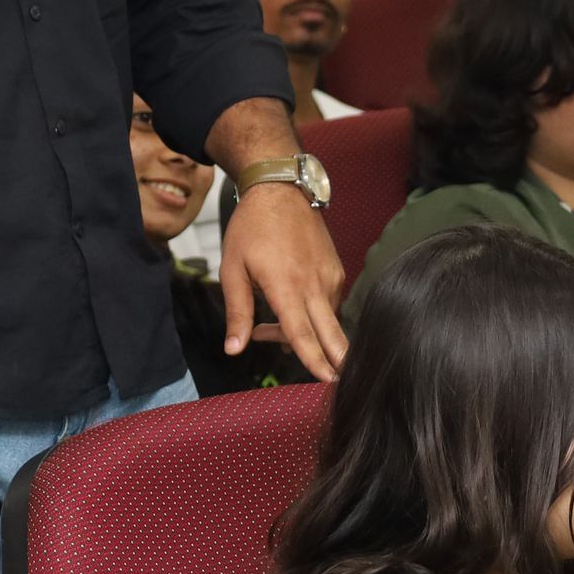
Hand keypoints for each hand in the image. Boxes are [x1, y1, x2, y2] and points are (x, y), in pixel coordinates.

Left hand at [219, 183, 347, 380]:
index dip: (314, 361)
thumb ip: (237, 312)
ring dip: (305, 334)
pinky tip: (288, 308)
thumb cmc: (251, 228)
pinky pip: (328, 303)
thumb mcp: (232, 269)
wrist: (281, 189)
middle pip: (331, 333)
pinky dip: (311, 314)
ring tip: (268, 328)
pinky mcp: (336, 269)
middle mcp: (315, 283)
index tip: (328, 383)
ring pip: (326, 320)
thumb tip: (234, 349)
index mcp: (286, 285)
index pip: (302, 333)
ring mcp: (330, 275)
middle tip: (340, 384)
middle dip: (338, 361)